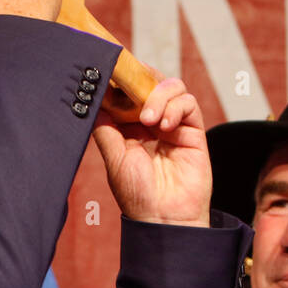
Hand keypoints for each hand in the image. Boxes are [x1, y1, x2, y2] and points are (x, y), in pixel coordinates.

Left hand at [92, 72, 211, 226]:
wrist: (163, 218)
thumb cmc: (137, 194)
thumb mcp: (114, 157)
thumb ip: (106, 127)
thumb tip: (94, 99)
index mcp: (130, 126)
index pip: (127, 91)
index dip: (121, 79)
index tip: (110, 69)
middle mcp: (152, 121)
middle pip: (150, 81)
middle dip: (140, 78)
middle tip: (130, 85)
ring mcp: (173, 124)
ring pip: (171, 86)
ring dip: (158, 96)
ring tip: (149, 120)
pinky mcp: (193, 131)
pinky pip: (188, 104)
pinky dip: (175, 107)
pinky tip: (164, 126)